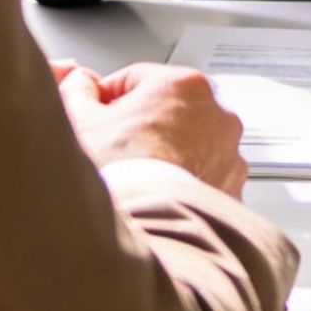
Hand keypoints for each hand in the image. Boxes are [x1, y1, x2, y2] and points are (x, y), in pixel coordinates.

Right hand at [55, 60, 251, 198]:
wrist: (147, 230)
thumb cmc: (118, 174)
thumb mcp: (81, 120)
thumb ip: (79, 91)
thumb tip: (80, 84)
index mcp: (184, 84)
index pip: (136, 79)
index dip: (107, 99)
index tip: (94, 116)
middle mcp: (217, 114)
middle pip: (166, 112)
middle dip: (140, 127)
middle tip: (112, 150)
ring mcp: (229, 154)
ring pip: (187, 145)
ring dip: (165, 155)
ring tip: (136, 177)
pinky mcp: (232, 189)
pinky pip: (201, 177)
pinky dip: (182, 183)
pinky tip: (157, 196)